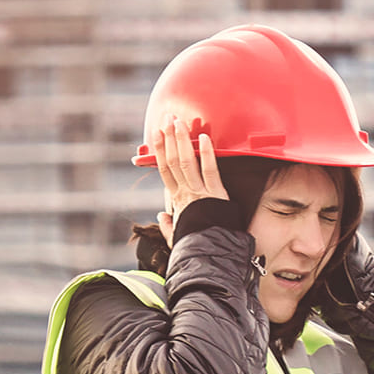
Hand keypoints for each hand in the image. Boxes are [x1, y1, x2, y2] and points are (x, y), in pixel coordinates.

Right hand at [153, 116, 228, 247]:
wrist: (209, 255)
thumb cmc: (196, 246)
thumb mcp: (177, 237)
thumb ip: (168, 225)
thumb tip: (162, 215)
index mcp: (177, 201)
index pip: (165, 170)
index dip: (159, 151)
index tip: (156, 135)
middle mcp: (186, 194)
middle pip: (173, 161)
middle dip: (169, 138)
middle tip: (168, 118)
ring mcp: (200, 193)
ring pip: (187, 161)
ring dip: (182, 140)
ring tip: (179, 122)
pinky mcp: (216, 195)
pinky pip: (210, 170)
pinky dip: (207, 153)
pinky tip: (204, 138)